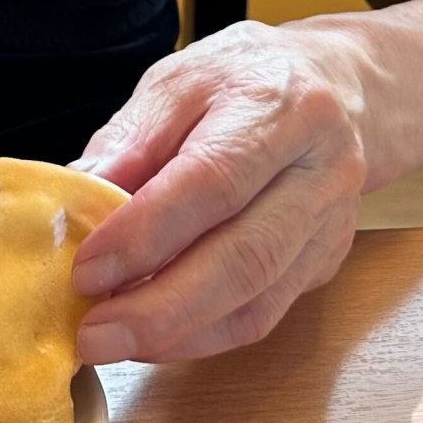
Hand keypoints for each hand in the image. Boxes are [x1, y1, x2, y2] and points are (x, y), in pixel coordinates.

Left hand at [69, 20, 367, 362]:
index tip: (87, 268)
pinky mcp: (326, 262)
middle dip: (161, 308)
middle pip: (244, 256)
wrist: (343, 87)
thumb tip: (78, 198)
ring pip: (259, 299)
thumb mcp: (180, 80)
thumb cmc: (245, 79)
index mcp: (279, 109)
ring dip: (179, 332)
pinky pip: (265, 314)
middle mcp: (318, 172)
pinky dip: (206, 335)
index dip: (146, 232)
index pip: (213, 181)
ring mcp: (329, 224)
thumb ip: (131, 138)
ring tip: (115, 342)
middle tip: (94, 334)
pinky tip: (157, 338)